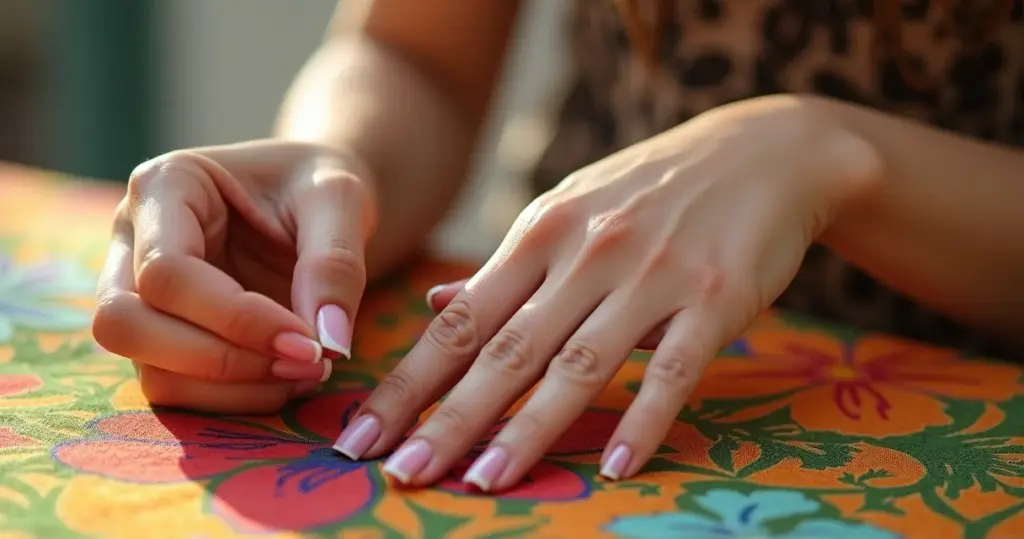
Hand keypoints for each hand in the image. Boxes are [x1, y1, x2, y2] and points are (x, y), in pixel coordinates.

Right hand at [92, 140, 376, 413]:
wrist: (319, 200)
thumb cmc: (319, 185)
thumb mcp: (340, 199)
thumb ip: (335, 263)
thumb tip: (330, 343)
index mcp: (163, 186)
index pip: (168, 271)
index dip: (237, 319)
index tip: (311, 343)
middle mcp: (132, 240)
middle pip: (126, 325)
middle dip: (219, 361)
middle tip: (307, 363)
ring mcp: (139, 293)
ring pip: (148, 369)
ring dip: (231, 389)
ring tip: (307, 372)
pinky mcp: (162, 337)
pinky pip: (176, 388)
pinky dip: (234, 399)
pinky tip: (289, 379)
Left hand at [333, 95, 879, 488]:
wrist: (763, 150)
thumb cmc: (652, 189)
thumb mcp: (570, 209)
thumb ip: (508, 267)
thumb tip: (438, 305)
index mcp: (541, 232)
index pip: (460, 320)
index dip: (409, 382)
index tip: (363, 433)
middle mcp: (587, 252)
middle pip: (506, 349)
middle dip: (449, 417)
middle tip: (400, 472)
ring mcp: (653, 274)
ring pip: (579, 364)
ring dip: (528, 429)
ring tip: (483, 482)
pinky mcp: (716, 295)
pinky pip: (674, 368)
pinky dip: (644, 419)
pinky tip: (616, 467)